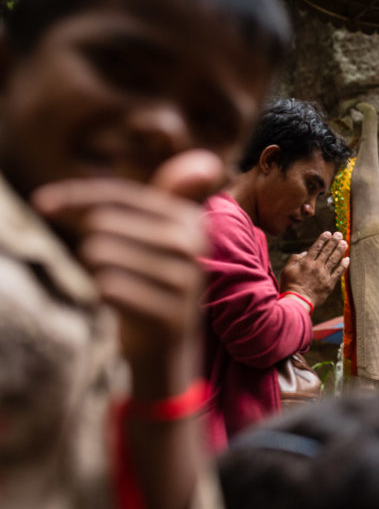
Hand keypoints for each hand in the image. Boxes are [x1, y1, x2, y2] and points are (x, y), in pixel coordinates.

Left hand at [32, 150, 222, 395]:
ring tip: (116, 282)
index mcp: (192, 219)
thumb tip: (206, 159)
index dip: (75, 196)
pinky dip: (102, 293)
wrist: (166, 349)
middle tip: (101, 261)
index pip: (119, 195)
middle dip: (88, 239)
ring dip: (96, 269)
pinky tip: (118, 302)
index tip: (42, 204)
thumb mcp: (164, 234)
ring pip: (101, 253)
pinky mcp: (169, 315)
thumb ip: (174, 193)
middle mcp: (194, 245)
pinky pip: (107, 286)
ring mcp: (185, 281)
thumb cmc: (154, 282)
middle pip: (104, 222)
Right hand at [280, 231, 348, 306]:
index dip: (323, 239)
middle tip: (339, 234)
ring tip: (344, 243)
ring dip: (340, 250)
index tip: (328, 233)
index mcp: (306, 262)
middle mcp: (317, 266)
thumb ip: (294, 259)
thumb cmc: (290, 286)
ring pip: (334, 260)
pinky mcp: (330, 284)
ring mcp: (324, 275)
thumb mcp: (287, 270)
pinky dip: (343, 265)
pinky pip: (338, 273)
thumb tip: (305, 252)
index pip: (316, 247)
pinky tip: (347, 259)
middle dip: (334, 241)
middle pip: (327, 251)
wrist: (298, 301)